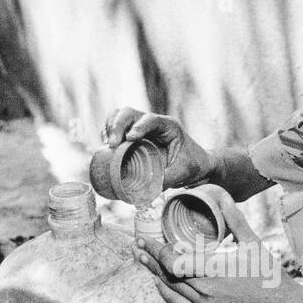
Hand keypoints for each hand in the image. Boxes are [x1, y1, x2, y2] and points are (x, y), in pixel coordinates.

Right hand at [101, 107, 217, 189]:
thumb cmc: (192, 166)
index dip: (139, 126)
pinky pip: (118, 127)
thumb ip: (165, 179)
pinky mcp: (134, 136)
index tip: (130, 139)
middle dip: (118, 125)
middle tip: (112, 144)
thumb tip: (144, 190)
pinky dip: (109, 133)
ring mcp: (142, 128)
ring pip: (120, 115)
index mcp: (168, 127)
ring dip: (110, 126)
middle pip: (130, 113)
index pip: (151, 120)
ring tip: (107, 143)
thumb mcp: (182, 173)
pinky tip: (106, 146)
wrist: (196, 165)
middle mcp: (153, 123)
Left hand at [133, 186, 297, 302]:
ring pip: (170, 289)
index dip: (156, 250)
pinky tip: (159, 283)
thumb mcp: (252, 243)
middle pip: (167, 274)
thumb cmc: (269, 273)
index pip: (173, 261)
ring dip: (154, 274)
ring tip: (141, 259)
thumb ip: (234, 219)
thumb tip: (220, 195)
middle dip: (150, 258)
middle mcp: (205, 291)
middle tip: (136, 245)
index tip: (145, 238)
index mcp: (214, 271)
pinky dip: (166, 293)